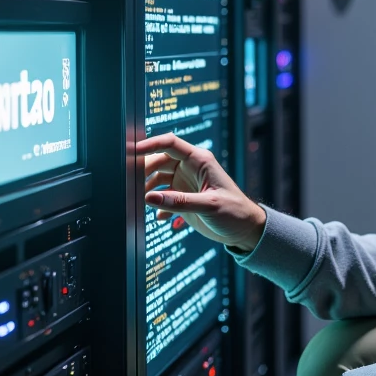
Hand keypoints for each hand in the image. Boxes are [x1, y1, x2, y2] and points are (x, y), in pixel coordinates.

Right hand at [135, 132, 265, 250]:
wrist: (244, 231)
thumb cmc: (235, 212)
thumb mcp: (209, 206)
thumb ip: (179, 202)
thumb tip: (149, 198)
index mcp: (200, 161)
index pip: (171, 144)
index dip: (150, 144)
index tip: (132, 151)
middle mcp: (190, 169)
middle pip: (159, 161)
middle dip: (144, 170)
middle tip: (131, 183)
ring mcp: (184, 183)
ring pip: (157, 179)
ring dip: (148, 190)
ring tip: (138, 202)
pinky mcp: (182, 198)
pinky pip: (162, 197)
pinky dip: (157, 206)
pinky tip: (160, 217)